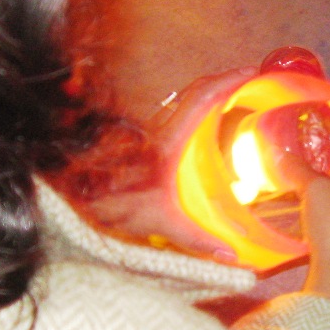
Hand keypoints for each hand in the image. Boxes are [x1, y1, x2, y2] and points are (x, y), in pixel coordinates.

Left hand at [76, 68, 256, 260]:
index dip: (229, 81)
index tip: (251, 73)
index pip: (203, 98)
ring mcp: (152, 128)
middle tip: (249, 79)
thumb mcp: (162, 223)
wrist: (79, 197)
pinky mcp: (146, 136)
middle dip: (224, 80)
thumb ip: (198, 238)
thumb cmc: (115, 205)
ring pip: (184, 98)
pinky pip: (176, 111)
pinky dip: (196, 106)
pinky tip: (206, 120)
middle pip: (196, 90)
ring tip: (233, 95)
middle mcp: (161, 128)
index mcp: (170, 141)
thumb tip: (231, 256)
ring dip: (209, 91)